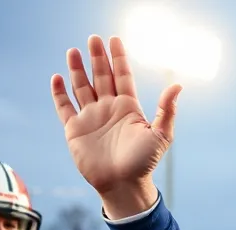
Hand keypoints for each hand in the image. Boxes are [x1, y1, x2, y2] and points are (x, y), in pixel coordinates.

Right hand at [51, 35, 180, 213]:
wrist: (123, 185)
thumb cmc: (144, 163)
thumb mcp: (161, 135)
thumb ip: (166, 110)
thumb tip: (177, 85)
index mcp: (128, 107)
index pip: (122, 76)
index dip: (118, 58)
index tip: (114, 39)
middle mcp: (109, 109)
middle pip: (101, 76)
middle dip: (97, 57)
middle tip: (93, 38)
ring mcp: (91, 117)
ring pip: (81, 87)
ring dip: (77, 69)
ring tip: (73, 51)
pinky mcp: (75, 129)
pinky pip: (64, 107)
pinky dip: (60, 93)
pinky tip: (57, 77)